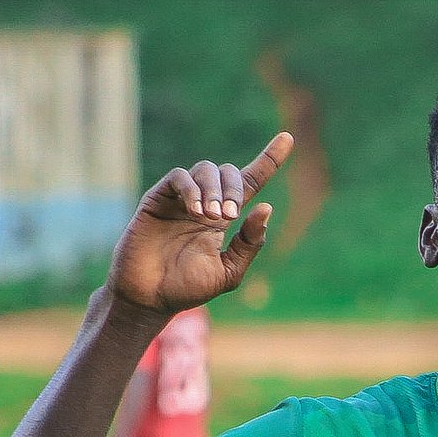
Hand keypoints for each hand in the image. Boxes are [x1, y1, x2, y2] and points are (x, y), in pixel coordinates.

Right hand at [108, 133, 294, 313]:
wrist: (149, 297)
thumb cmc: (186, 288)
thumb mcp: (228, 271)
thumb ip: (249, 244)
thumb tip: (266, 208)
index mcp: (224, 218)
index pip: (251, 182)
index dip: (269, 160)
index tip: (288, 138)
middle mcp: (205, 203)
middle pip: (229, 172)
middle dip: (235, 189)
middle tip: (230, 215)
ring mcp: (181, 199)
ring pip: (206, 170)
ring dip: (215, 189)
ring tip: (212, 216)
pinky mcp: (158, 198)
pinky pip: (179, 177)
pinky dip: (191, 188)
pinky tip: (196, 211)